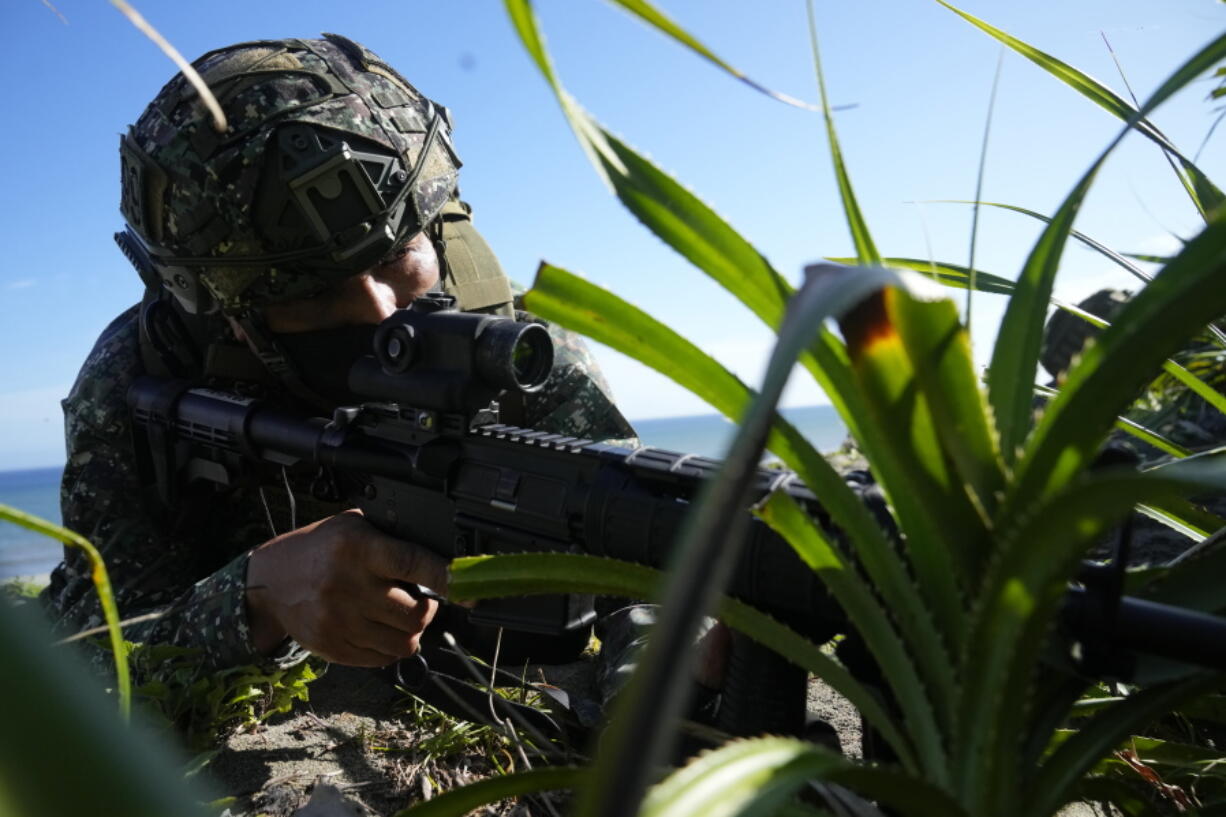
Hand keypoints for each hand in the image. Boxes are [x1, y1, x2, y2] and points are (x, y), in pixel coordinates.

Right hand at [245, 509, 448, 665]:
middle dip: (428, 609)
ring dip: (412, 632)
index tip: (463, 584)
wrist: (270, 581)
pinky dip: (390, 648)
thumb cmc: (319, 549)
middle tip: (423, 600)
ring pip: (403, 642)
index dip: (444, 576)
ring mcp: (340, 622)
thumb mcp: (352, 527)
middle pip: (415, 614)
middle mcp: (349, 586)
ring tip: (403, 616)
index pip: (412, 564)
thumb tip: (440, 553)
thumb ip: (391, 537)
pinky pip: (382, 659)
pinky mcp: (333, 648)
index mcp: (358, 549)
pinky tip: (381, 629)